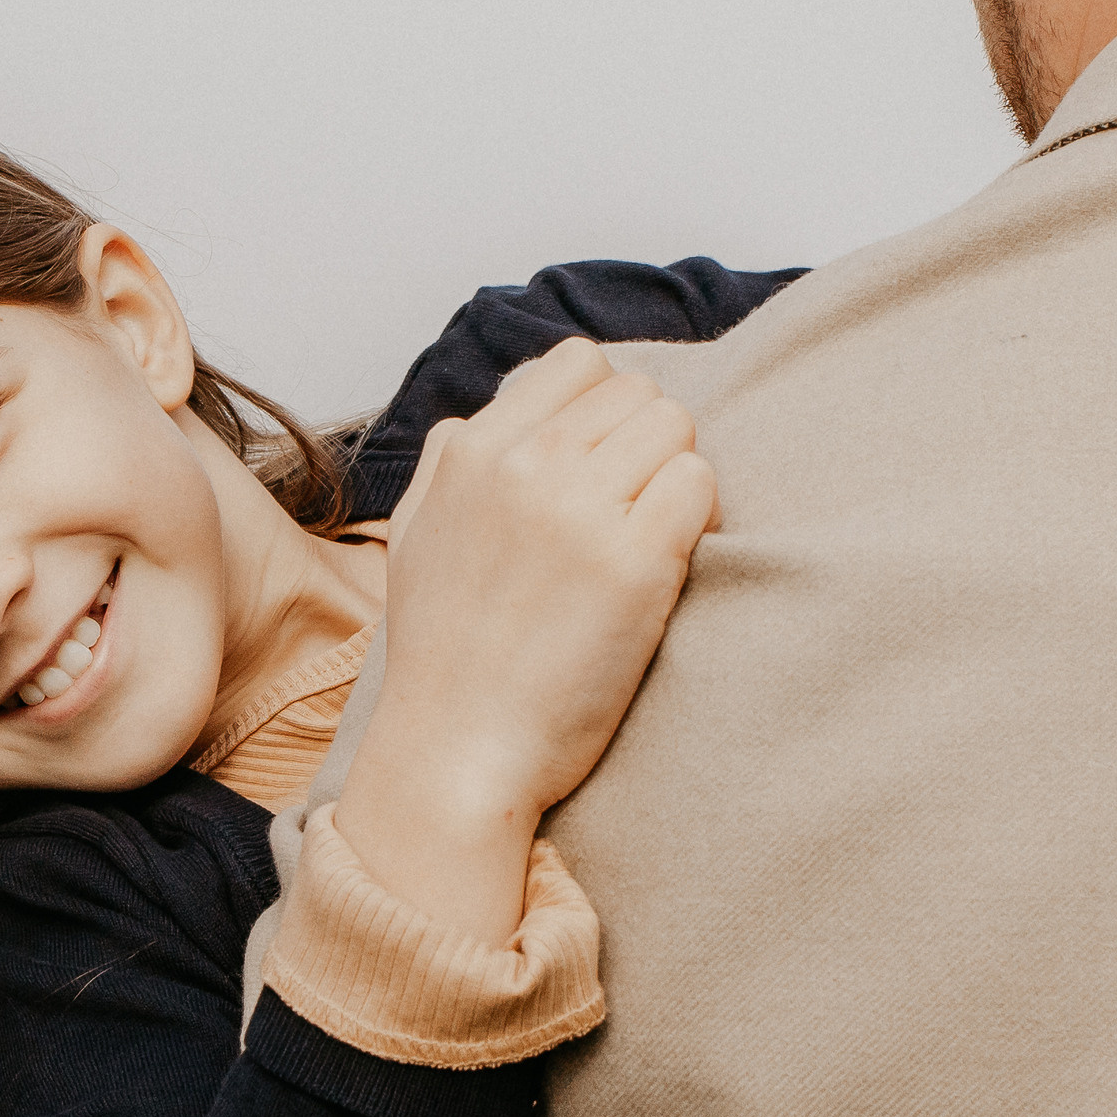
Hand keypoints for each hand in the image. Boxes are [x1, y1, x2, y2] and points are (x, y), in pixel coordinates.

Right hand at [335, 338, 715, 944]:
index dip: (607, 410)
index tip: (606, 467)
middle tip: (635, 515)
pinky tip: (670, 565)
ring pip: (675, 429)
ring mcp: (580, 512)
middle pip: (637, 394)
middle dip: (648, 447)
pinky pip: (699, 486)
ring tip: (652, 541)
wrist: (460, 752)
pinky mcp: (633, 565)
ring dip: (676, 480)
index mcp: (471, 452)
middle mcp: (523, 467)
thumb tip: (480, 417)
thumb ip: (448, 461)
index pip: (579, 364)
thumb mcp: (417, 535)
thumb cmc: (445, 657)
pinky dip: (699, 518)